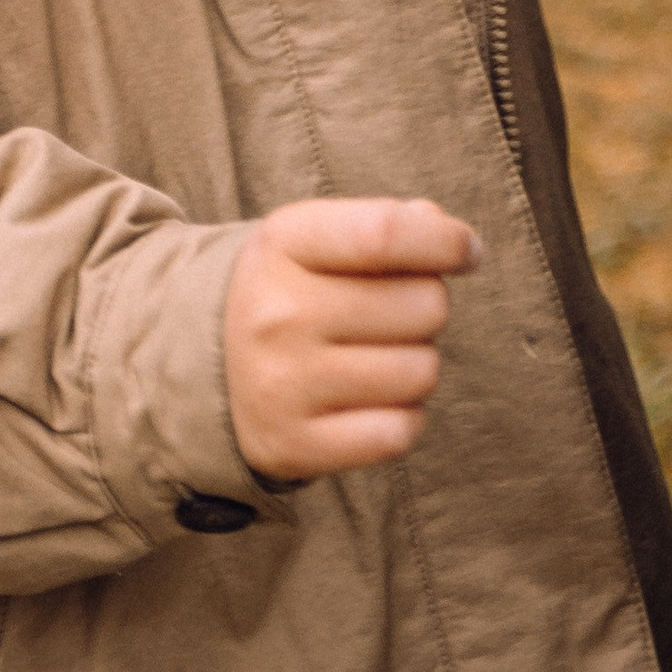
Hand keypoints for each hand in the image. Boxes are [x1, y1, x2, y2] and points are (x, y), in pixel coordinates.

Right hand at [223, 196, 482, 480]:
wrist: (205, 362)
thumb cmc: (291, 288)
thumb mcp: (319, 238)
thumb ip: (387, 225)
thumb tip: (454, 240)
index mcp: (283, 243)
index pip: (386, 234)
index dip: (445, 241)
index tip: (466, 251)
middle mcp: (278, 313)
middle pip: (425, 306)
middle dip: (426, 308)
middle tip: (390, 314)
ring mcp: (283, 384)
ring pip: (421, 372)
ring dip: (417, 364)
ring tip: (377, 357)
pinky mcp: (294, 446)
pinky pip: (399, 433)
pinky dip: (401, 418)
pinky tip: (369, 401)